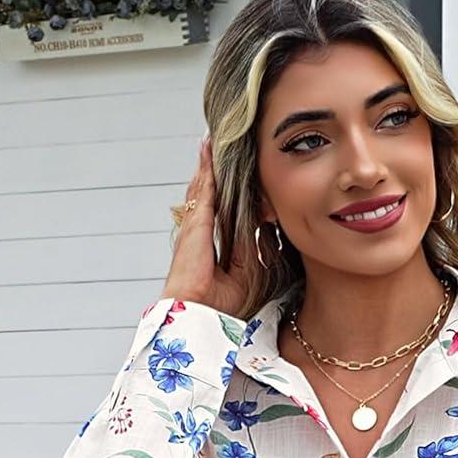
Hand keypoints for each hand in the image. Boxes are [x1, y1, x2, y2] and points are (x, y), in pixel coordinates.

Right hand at [164, 135, 252, 315]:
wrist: (197, 317)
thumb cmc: (217, 305)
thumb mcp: (244, 273)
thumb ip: (251, 246)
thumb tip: (264, 220)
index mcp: (206, 245)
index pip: (216, 210)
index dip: (221, 190)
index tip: (231, 173)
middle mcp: (196, 233)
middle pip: (206, 194)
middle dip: (211, 171)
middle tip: (218, 145)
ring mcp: (193, 228)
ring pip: (202, 188)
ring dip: (207, 164)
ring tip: (212, 140)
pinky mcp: (194, 226)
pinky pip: (203, 192)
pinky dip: (207, 171)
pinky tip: (210, 153)